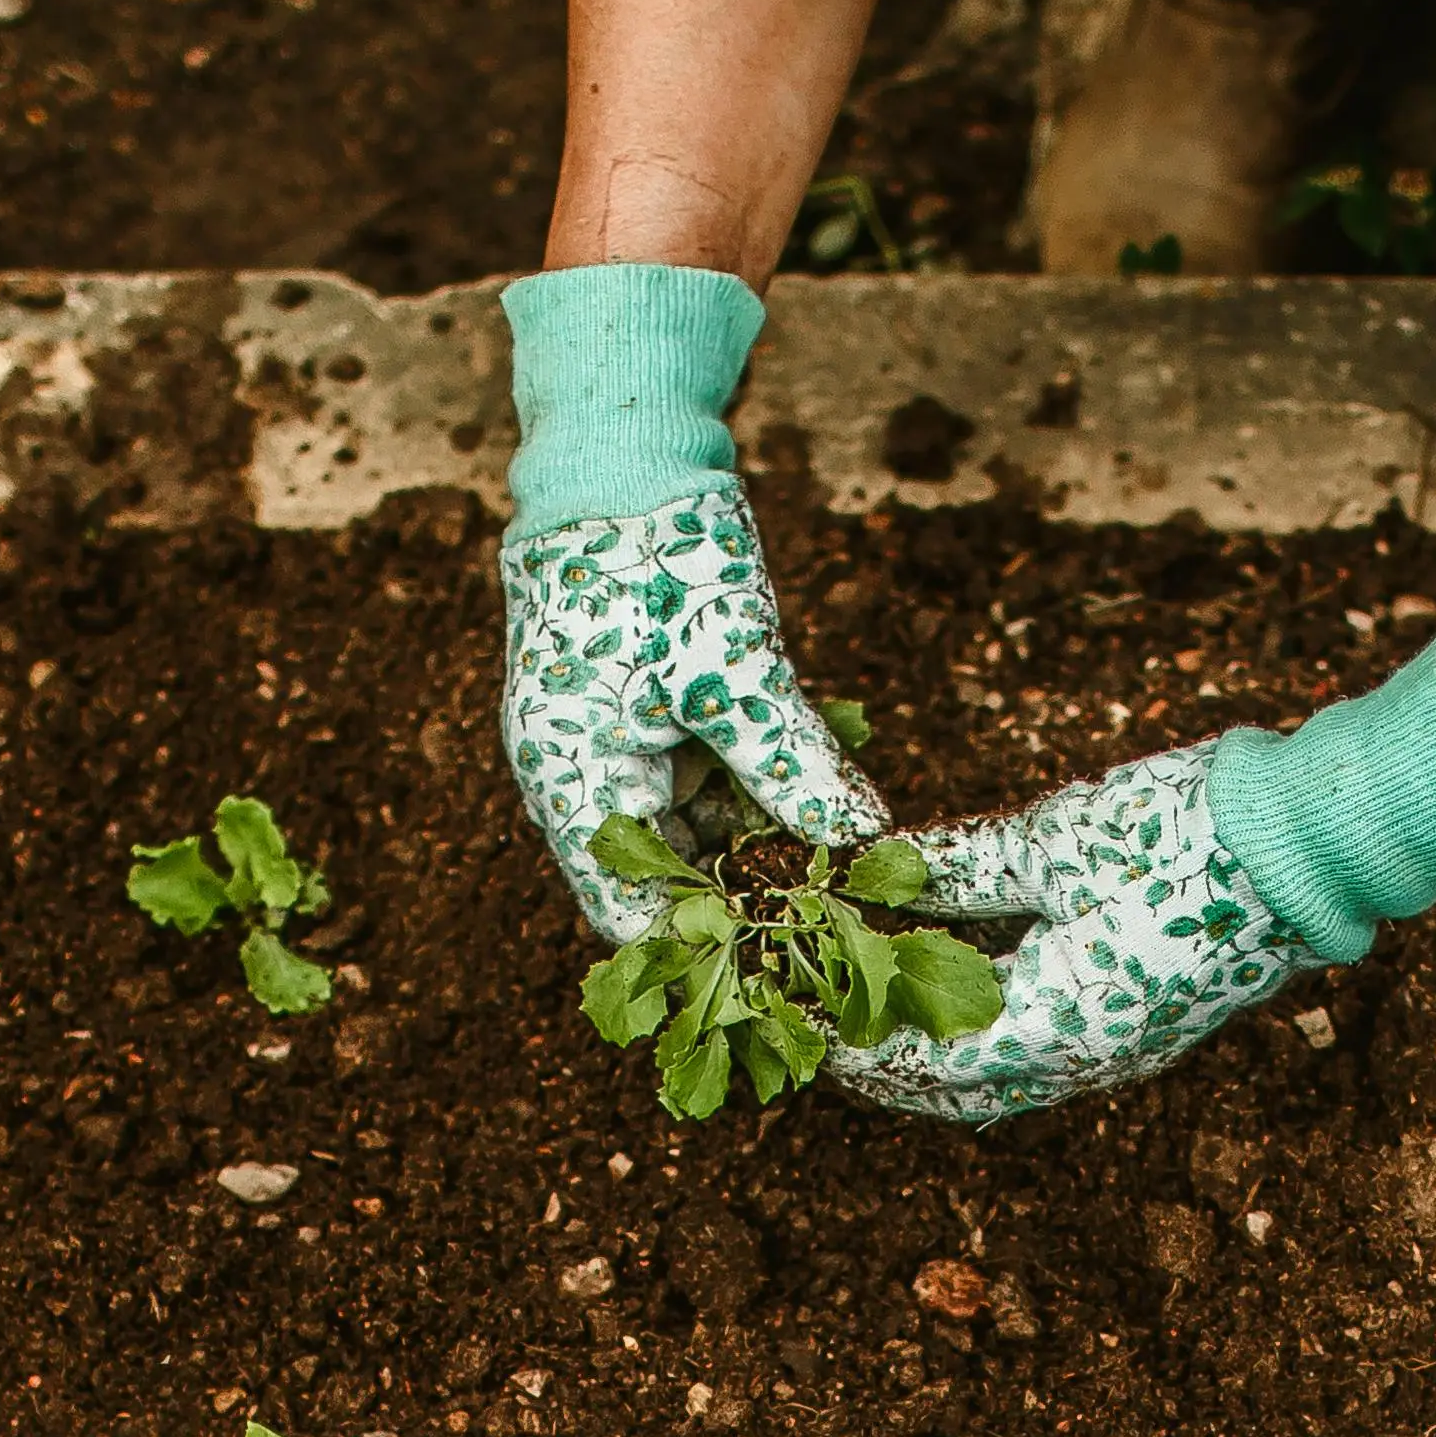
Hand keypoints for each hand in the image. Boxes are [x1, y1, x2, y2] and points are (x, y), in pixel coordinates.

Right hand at [498, 483, 885, 945]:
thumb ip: (790, 764)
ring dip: (761, 859)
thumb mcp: (732, 672)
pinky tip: (827, 817)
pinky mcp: (651, 721)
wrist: (620, 460)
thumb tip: (862, 838)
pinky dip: (759, 805)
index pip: (630, 915)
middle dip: (748, 910)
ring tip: (847, 883)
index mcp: (573, 784)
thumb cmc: (654, 562)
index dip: (706, 953)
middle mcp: (584, 782)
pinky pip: (706, 788)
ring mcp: (616, 751)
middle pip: (665, 884)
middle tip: (836, 934)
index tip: (791, 975)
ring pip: (695, 839)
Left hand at [826, 742, 1325, 1126]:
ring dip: (929, 1059)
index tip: (786, 1001)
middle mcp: (1085, 1064)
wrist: (1310, 845)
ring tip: (867, 1012)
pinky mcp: (1144, 1028)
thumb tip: (868, 873)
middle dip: (874, 1064)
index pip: (914, 1062)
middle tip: (807, 1018)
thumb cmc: (1182, 835)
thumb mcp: (1046, 842)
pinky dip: (983, 1041)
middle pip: (951, 1092)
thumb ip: (950, 871)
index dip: (843, 1037)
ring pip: (998, 1084)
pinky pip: (1041, 1059)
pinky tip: (951, 996)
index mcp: (1051, 1029)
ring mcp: (1121, 1054)